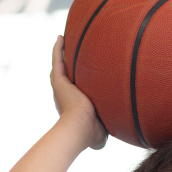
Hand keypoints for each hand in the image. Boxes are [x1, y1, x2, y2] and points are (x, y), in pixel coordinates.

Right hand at [51, 35, 107, 150]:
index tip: (84, 76)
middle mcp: (64, 96)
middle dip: (67, 66)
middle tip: (71, 54)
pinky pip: (57, 61)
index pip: (74, 91)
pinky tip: (60, 38)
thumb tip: (114, 133)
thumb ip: (105, 131)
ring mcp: (60, 87)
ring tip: (64, 41)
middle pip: (65, 76)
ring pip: (60, 67)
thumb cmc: (91, 133)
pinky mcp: (59, 81)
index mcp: (72, 106)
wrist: (80, 127)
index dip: (77, 84)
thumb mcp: (101, 134)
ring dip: (61, 55)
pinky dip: (57, 49)